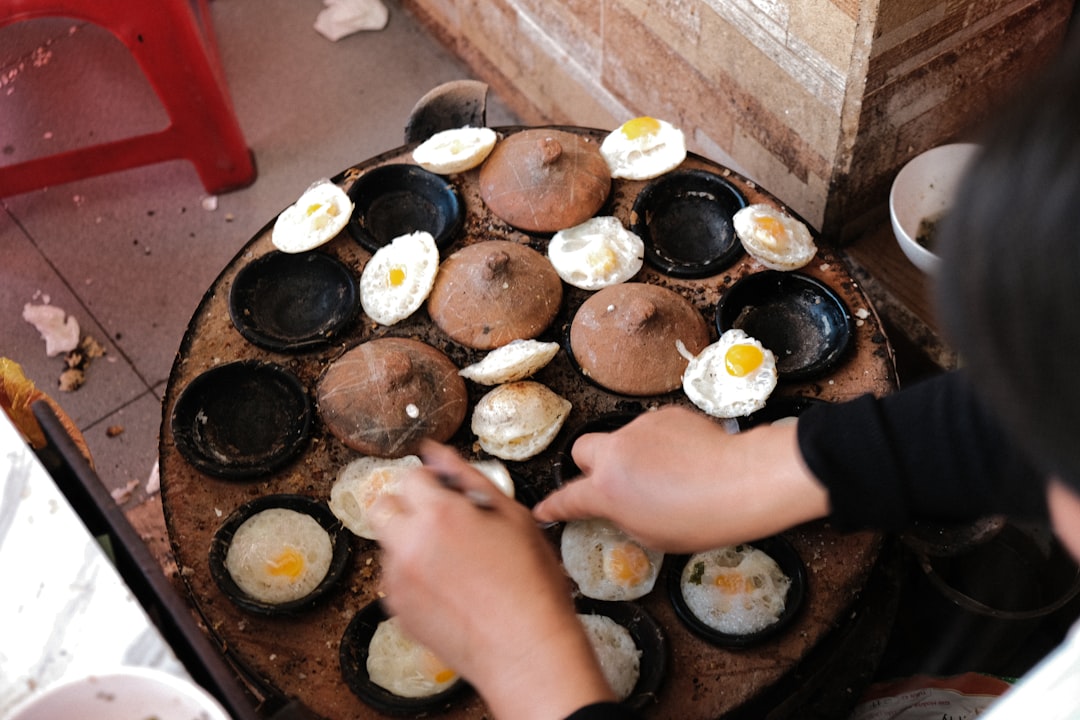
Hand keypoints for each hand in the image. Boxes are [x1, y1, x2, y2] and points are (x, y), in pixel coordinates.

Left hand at [373, 441, 613, 718]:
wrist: (526, 651)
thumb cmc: (530, 585)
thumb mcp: (513, 517)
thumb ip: (468, 477)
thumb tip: (438, 452)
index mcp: (439, 514)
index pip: (409, 476)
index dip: (431, 482)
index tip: (448, 494)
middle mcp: (409, 545)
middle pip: (382, 506)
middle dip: (406, 507)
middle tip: (441, 522)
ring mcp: (398, 581)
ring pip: (388, 544)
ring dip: (410, 543)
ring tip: (454, 562)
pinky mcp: (397, 611)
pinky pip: (394, 579)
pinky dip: (413, 576)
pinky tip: (449, 588)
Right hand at [533, 405, 830, 551]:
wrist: (743, 481)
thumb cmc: (703, 517)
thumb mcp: (652, 536)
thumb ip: (622, 516)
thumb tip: (618, 507)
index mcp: (607, 490)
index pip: (567, 499)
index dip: (553, 507)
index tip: (545, 509)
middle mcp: (615, 453)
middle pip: (581, 450)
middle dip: (591, 466)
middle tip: (615, 483)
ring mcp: (639, 429)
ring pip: (621, 439)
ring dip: (634, 455)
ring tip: (668, 476)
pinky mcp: (664, 414)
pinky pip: (651, 429)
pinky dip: (660, 443)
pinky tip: (684, 459)